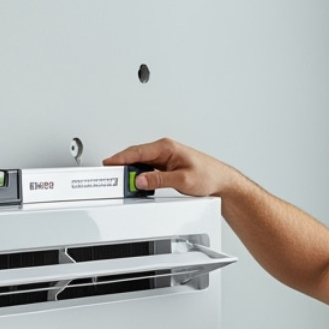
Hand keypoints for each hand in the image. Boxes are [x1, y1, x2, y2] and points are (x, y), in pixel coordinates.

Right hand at [102, 138, 239, 197]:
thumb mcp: (182, 180)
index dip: (120, 158)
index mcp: (166, 147)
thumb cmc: (208, 175)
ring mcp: (164, 157)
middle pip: (136, 155)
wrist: (220, 180)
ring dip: (130, 170)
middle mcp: (164, 150)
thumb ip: (159, 180)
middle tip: (109, 175)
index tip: (108, 164)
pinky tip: (134, 182)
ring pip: (140, 162)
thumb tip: (140, 180)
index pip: (138, 151)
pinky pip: (147, 168)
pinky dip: (138, 174)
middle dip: (121, 164)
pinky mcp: (166, 166)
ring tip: (119, 181)